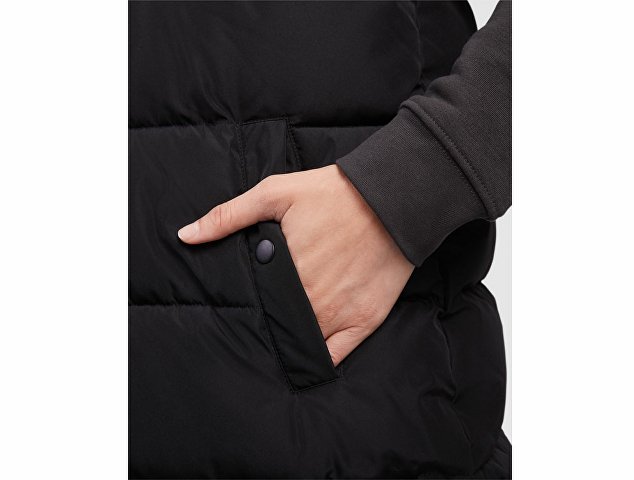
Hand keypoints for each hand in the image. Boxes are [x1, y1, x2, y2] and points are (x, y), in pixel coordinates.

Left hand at [178, 165, 413, 364]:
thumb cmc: (333, 194)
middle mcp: (310, 301)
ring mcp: (339, 315)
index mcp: (284, 274)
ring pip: (303, 344)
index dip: (248, 308)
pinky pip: (336, 356)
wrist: (393, 198)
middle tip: (264, 320)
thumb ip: (229, 216)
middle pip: (278, 326)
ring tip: (281, 336)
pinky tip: (307, 355)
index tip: (244, 307)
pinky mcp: (366, 320)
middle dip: (268, 325)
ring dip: (290, 343)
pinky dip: (319, 359)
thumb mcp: (274, 194)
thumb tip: (186, 236)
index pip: (255, 306)